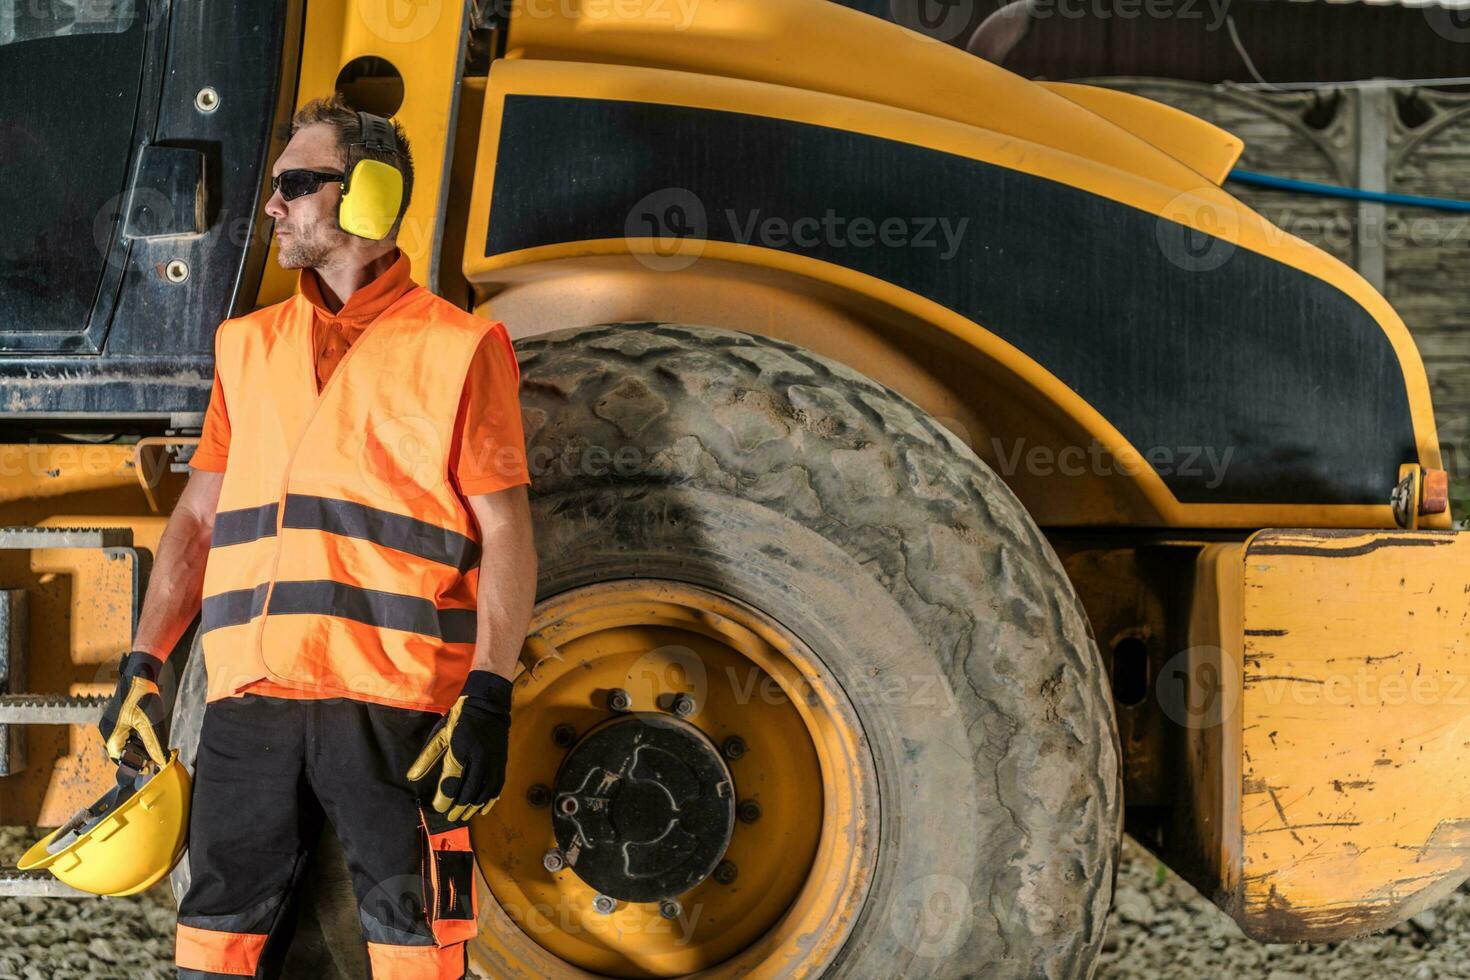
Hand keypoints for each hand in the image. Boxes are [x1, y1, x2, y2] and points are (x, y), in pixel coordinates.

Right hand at [97, 651, 171, 766]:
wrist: (140, 675)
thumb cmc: (142, 697)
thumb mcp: (150, 724)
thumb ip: (153, 744)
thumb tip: (160, 761)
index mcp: (111, 733)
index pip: (119, 757)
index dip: (134, 763)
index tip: (150, 766)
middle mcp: (108, 729)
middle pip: (121, 751)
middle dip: (137, 755)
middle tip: (154, 757)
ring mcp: (112, 723)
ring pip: (124, 742)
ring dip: (137, 747)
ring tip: (153, 748)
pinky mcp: (118, 718)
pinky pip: (125, 733)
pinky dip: (136, 737)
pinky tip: (148, 736)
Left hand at [406, 670, 512, 821]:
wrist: (488, 704)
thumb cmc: (460, 718)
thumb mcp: (440, 735)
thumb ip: (426, 758)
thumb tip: (411, 777)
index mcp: (459, 751)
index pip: (450, 783)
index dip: (443, 799)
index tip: (437, 807)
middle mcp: (478, 759)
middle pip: (467, 792)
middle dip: (457, 808)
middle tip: (450, 816)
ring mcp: (492, 762)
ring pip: (483, 793)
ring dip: (473, 807)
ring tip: (464, 816)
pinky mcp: (501, 762)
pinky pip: (497, 787)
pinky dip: (490, 800)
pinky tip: (483, 809)